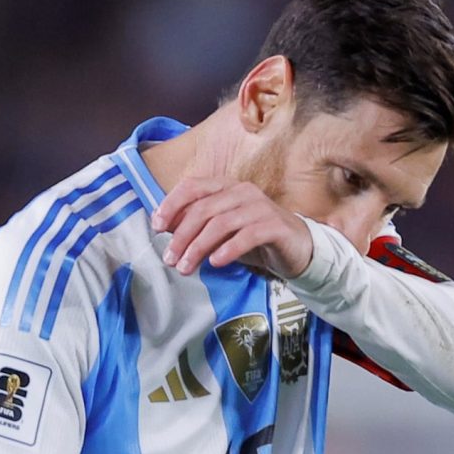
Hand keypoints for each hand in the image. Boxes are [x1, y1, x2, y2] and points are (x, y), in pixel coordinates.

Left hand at [150, 177, 312, 277]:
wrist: (297, 249)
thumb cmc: (254, 239)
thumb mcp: (220, 232)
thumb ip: (194, 225)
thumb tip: (163, 225)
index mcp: (226, 187)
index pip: (193, 186)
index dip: (171, 204)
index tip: (156, 227)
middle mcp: (243, 192)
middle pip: (204, 209)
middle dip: (182, 235)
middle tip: (170, 259)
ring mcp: (261, 207)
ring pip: (222, 223)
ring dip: (199, 247)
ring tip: (187, 268)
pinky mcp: (275, 226)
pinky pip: (247, 236)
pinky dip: (228, 249)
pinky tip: (216, 263)